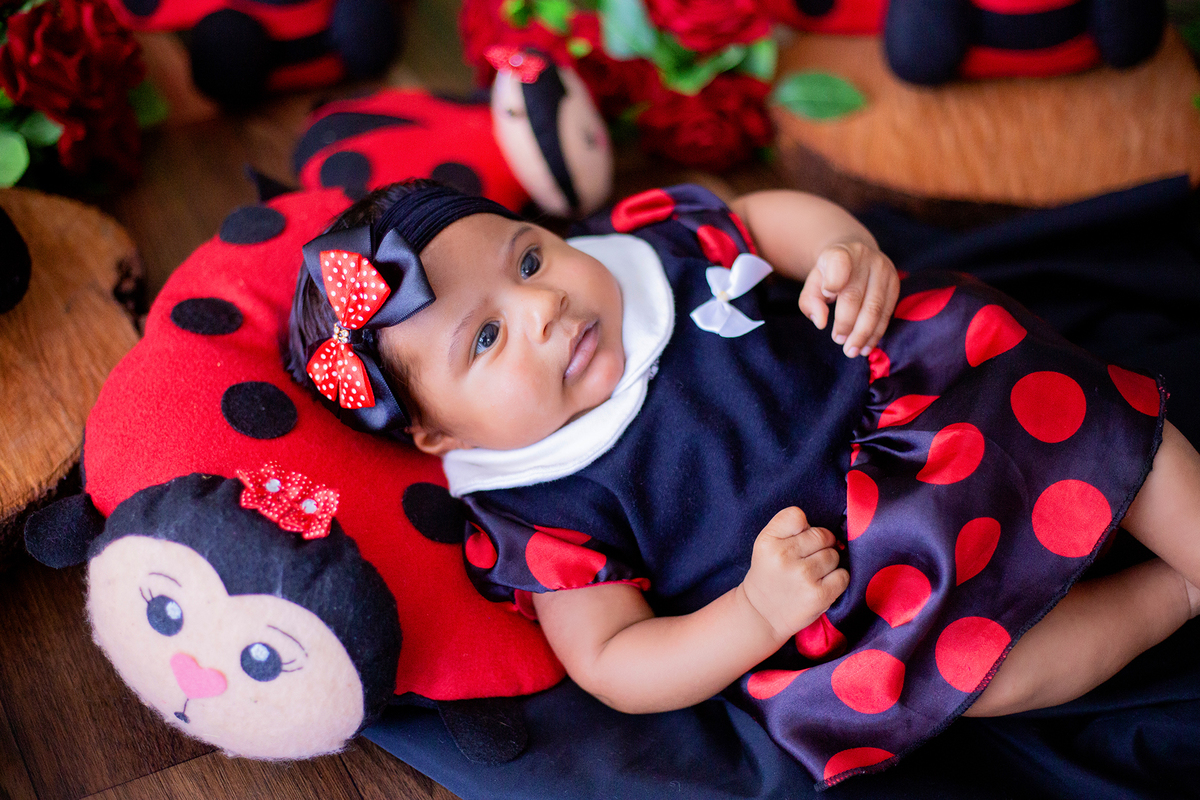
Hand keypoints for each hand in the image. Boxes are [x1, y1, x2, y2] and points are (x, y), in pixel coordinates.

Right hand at [740, 507, 848, 642]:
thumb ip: (789, 529)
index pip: (796, 515)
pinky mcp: (818, 595)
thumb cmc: (769, 575)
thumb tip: (831, 533)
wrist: (761, 615)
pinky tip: (822, 585)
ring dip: (829, 564)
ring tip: (812, 574)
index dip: (802, 527)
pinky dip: (837, 580)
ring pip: (834, 555)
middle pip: (821, 534)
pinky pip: (843, 575)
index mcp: (767, 541)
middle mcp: (783, 556)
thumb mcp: (766, 546)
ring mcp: (802, 576)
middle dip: (820, 545)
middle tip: (807, 560)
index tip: (797, 541)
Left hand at [798, 240, 898, 357]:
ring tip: (852, 350)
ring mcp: (883, 270)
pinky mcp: (895, 283)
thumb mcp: (813, 282)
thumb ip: (810, 301)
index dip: (833, 281)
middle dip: (847, 324)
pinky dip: (876, 332)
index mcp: (840, 253)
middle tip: (839, 342)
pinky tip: (866, 346)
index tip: (827, 294)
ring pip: (875, 308)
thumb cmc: (829, 274)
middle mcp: (864, 258)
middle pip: (855, 296)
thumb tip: (820, 323)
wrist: (856, 255)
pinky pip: (887, 312)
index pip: (838, 264)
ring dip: (863, 334)